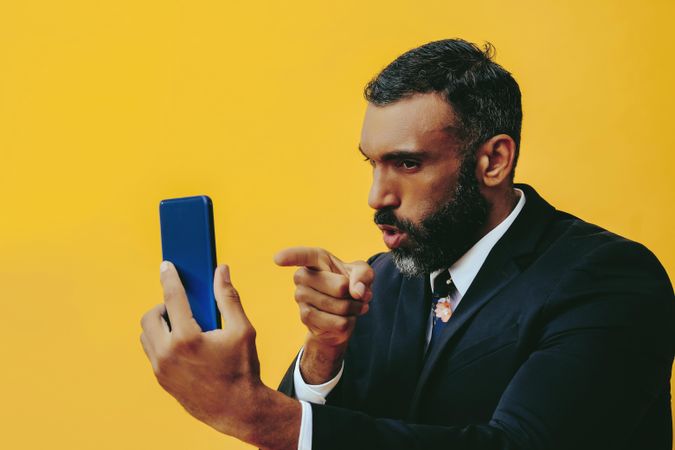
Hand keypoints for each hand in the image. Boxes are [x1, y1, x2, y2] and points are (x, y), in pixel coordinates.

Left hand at [140, 261, 299, 449]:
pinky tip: (183, 341)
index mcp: (187, 338)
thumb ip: (228, 298)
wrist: (237, 409)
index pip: (173, 298)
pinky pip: (152, 351)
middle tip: (182, 306)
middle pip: (151, 316)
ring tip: (183, 324)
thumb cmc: (242, 369)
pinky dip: (162, 340)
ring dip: (160, 324)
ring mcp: (161, 369)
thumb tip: (222, 270)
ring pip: (146, 335)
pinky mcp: (161, 379)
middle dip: (163, 305)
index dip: (170, 277)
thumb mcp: (242, 330)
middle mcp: (167, 354)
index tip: (166, 265)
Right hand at [274, 247, 374, 383]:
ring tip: (352, 306)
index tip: (278, 259)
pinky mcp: (305, 317)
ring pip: (339, 306)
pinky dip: (349, 322)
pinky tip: (345, 318)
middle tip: (356, 295)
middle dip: (356, 294)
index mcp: (316, 259)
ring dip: (353, 309)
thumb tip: (357, 292)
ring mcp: (300, 297)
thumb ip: (363, 275)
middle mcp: (303, 276)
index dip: (291, 256)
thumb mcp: (363, 274)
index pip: (303, 256)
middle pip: (339, 287)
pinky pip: (337, 323)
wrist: (342, 313)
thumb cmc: (350, 284)